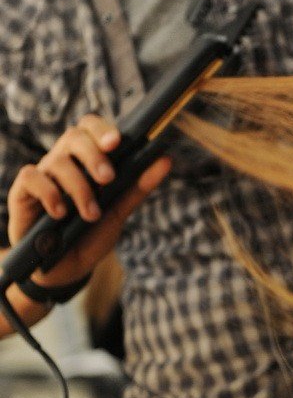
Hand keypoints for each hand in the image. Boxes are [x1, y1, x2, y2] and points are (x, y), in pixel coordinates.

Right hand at [6, 115, 169, 290]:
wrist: (66, 269)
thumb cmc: (91, 234)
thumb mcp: (118, 212)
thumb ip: (138, 186)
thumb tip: (165, 159)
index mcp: (86, 159)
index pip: (91, 128)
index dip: (102, 129)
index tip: (117, 142)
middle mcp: (64, 161)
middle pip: (73, 136)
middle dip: (94, 155)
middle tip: (108, 179)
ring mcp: (43, 175)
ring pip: (57, 160)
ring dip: (79, 187)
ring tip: (91, 215)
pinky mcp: (22, 192)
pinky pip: (31, 177)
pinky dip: (49, 193)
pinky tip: (61, 213)